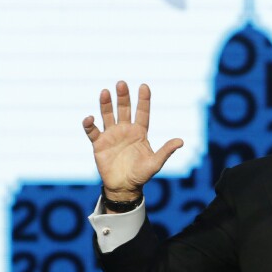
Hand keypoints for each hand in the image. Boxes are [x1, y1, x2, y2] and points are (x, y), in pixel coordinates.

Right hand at [82, 81, 182, 200]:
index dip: (143, 100)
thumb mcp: (155, 163)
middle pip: (124, 109)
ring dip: (106, 104)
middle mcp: (125, 130)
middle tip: (121, 83)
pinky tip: (90, 118)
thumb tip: (181, 141)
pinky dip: (90, 124)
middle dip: (123, 97)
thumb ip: (166, 151)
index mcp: (139, 132)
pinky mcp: (99, 144)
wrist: (124, 187)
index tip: (144, 86)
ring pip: (108, 115)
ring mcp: (111, 135)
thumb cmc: (141, 175)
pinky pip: (92, 131)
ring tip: (105, 92)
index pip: (142, 112)